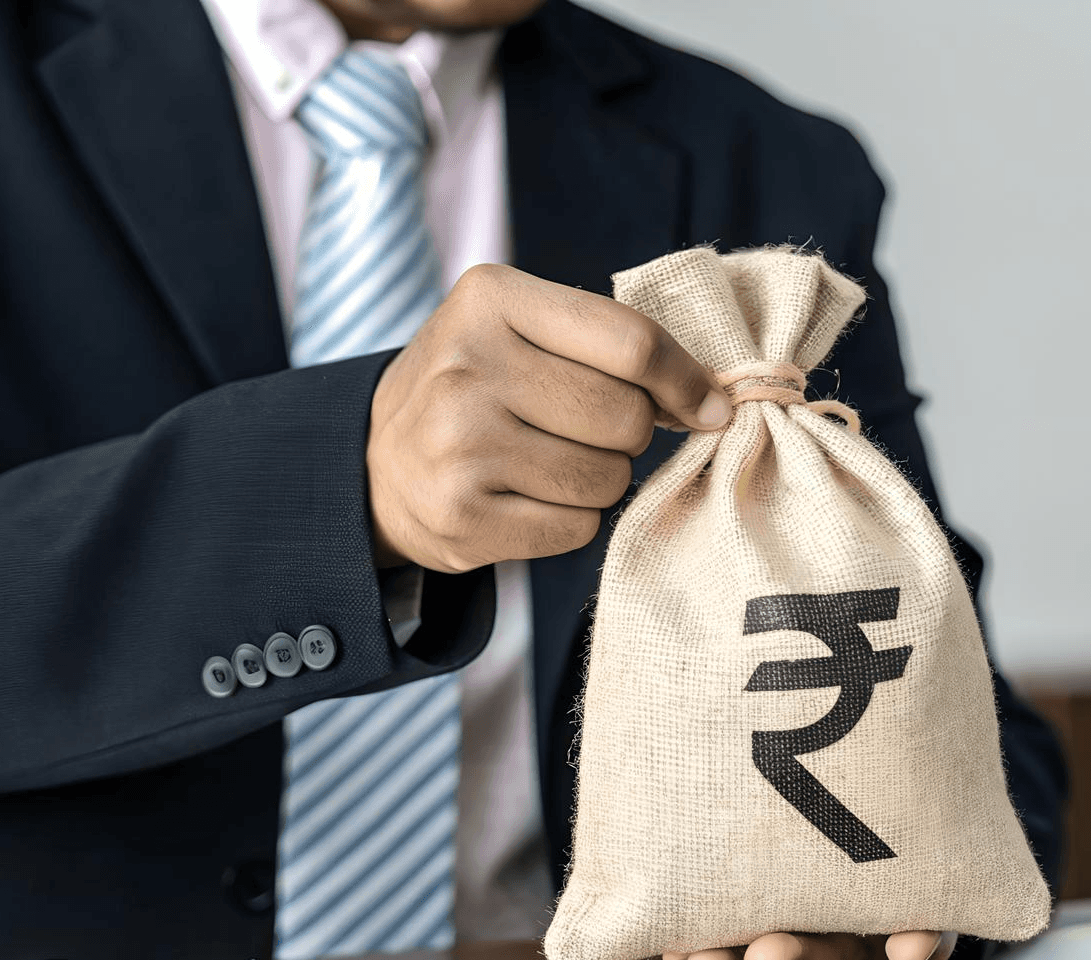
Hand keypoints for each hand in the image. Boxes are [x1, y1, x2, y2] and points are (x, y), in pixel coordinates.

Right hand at [365, 263, 731, 571]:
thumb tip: (713, 404)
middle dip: (628, 432)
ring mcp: (459, 445)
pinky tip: (528, 498)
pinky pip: (577, 528)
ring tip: (548, 462)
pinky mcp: (460, 517)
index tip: (707, 404)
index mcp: (491, 299)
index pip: (632, 343)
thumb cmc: (480, 387)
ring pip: (607, 479)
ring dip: (601, 479)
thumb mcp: (524, 330)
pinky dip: (571, 520)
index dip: (686, 380)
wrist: (377, 462)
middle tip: (583, 430)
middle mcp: (467, 367)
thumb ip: (615, 348)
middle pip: (626, 417)